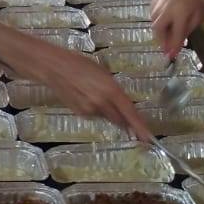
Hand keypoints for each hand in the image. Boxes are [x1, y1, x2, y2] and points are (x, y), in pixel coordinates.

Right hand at [36, 47, 152, 141]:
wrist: (54, 68)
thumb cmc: (80, 64)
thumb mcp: (103, 73)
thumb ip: (114, 89)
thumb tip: (122, 103)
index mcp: (111, 90)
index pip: (130, 113)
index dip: (140, 127)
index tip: (149, 139)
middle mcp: (102, 103)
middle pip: (120, 120)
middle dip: (125, 121)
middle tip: (128, 119)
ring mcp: (90, 111)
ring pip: (106, 117)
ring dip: (108, 112)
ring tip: (97, 96)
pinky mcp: (80, 114)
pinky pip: (94, 115)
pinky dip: (95, 110)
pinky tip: (86, 97)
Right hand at [150, 0, 202, 58]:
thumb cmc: (194, 8)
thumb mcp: (194, 22)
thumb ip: (182, 35)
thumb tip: (171, 51)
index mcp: (182, 11)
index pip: (176, 32)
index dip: (173, 44)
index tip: (171, 55)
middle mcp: (168, 5)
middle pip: (158, 26)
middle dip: (160, 38)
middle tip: (165, 47)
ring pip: (154, 19)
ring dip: (159, 29)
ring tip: (166, 32)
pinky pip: (152, 12)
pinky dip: (156, 19)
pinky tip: (164, 20)